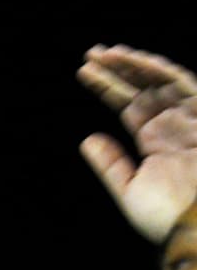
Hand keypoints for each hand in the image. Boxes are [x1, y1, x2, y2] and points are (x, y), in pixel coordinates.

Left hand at [78, 43, 196, 242]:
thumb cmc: (167, 216)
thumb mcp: (130, 189)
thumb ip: (110, 164)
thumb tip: (88, 140)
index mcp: (156, 141)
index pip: (129, 105)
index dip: (107, 87)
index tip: (83, 72)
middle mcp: (174, 125)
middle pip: (143, 88)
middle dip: (119, 69)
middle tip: (91, 54)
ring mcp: (191, 120)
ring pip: (162, 80)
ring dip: (135, 64)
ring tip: (106, 53)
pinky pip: (185, 85)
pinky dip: (161, 71)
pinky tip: (137, 59)